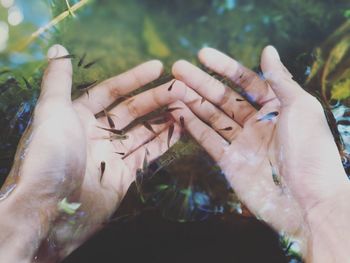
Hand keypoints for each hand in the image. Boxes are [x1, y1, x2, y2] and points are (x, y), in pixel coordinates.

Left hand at [0, 45, 185, 261]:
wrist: (50, 211)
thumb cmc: (49, 156)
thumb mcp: (51, 112)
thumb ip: (57, 80)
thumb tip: (58, 49)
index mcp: (78, 116)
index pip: (110, 91)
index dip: (133, 78)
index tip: (157, 67)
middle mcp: (95, 134)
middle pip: (131, 111)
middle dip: (155, 98)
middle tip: (181, 88)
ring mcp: (111, 155)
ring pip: (143, 131)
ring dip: (164, 118)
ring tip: (186, 105)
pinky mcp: (124, 176)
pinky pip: (147, 154)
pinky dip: (164, 142)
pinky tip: (180, 129)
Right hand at [167, 46, 349, 258]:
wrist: (308, 201)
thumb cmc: (310, 151)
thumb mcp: (300, 107)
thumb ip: (280, 79)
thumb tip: (268, 50)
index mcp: (276, 107)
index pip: (245, 80)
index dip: (223, 67)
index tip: (202, 54)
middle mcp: (256, 122)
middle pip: (223, 97)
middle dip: (200, 83)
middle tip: (177, 69)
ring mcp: (242, 142)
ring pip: (212, 117)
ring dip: (192, 102)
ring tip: (173, 88)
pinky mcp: (230, 162)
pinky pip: (208, 140)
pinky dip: (193, 127)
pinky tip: (178, 112)